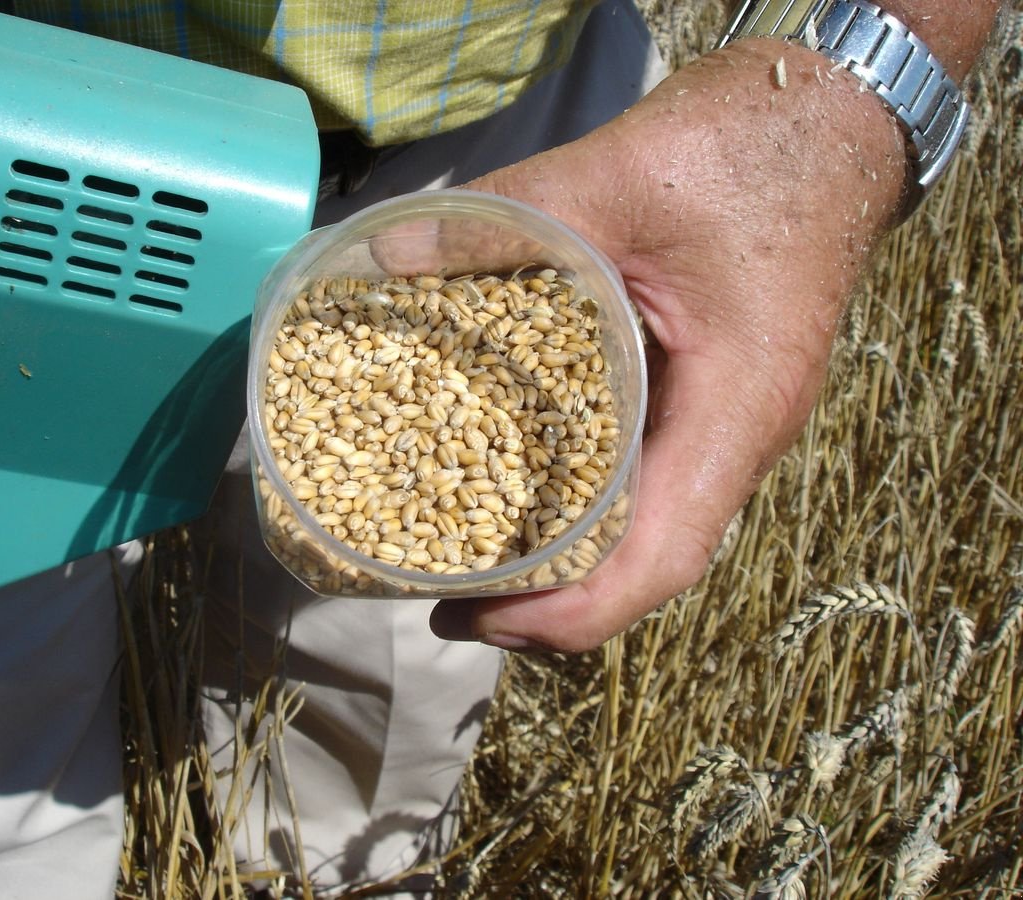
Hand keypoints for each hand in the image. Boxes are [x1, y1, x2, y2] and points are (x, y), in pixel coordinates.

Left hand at [429, 38, 909, 651]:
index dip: (572, 613)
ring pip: (644, 530)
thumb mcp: (617, 174)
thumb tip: (381, 253)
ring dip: (563, 562)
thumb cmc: (754, 148)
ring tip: (468, 563)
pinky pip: (643, 479)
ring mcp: (721, 422)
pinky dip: (580, 506)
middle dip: (548, 602)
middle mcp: (734, 436)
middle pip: (643, 563)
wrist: (836, 122)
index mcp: (734, 407)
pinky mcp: (701, 398)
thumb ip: (500, 214)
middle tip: (444, 598)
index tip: (482, 620)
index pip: (661, 558)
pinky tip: (515, 490)